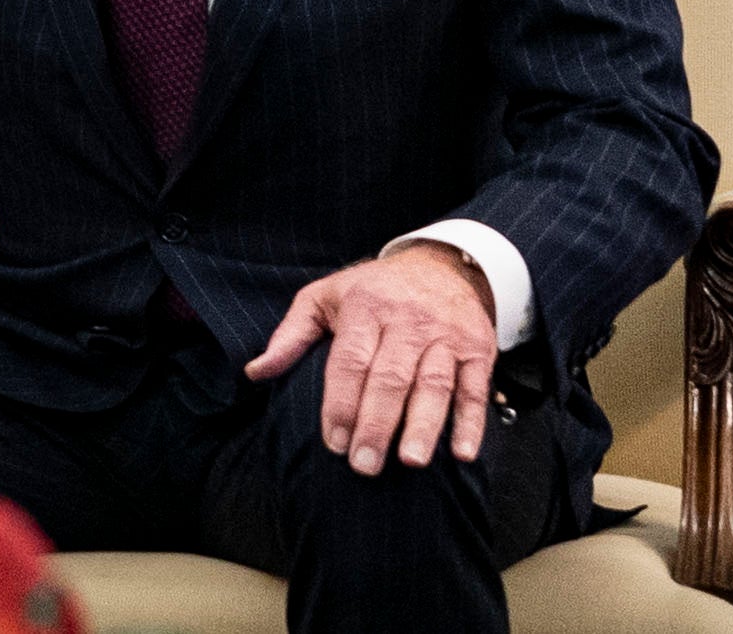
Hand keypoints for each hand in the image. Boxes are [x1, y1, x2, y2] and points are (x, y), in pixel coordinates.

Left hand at [242, 241, 498, 474]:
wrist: (440, 265)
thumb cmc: (372, 290)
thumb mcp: (325, 297)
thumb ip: (291, 336)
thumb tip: (255, 372)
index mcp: (365, 308)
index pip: (350, 361)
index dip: (340, 403)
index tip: (333, 443)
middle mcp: (406, 320)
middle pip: (390, 377)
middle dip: (376, 423)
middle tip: (364, 466)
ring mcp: (445, 335)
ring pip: (434, 384)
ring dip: (423, 425)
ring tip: (410, 461)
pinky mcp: (477, 349)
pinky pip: (475, 388)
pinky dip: (471, 423)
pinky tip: (462, 454)